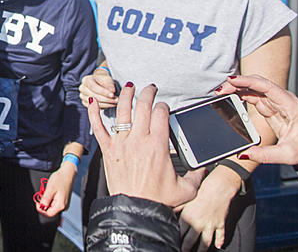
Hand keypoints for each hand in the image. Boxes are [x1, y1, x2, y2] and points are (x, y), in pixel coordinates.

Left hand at [35, 166, 74, 216]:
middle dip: (44, 203)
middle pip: (50, 210)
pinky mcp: (63, 201)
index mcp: (61, 205)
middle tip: (42, 193)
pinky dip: (50, 197)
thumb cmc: (60, 179)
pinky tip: (50, 191)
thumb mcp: (50, 189)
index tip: (36, 202)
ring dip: (46, 199)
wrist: (67, 173)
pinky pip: (54, 202)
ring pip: (51, 206)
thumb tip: (41, 207)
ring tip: (47, 190)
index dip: (41, 209)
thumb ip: (45, 199)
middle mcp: (64, 206)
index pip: (49, 214)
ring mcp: (64, 204)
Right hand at [80, 68, 116, 108]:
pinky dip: (103, 107)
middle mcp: (82, 88)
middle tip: (116, 100)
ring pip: (94, 103)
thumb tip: (112, 91)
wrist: (100, 84)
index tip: (112, 95)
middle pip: (93, 96)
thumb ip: (110, 84)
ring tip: (115, 103)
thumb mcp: (108, 79)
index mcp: (86, 80)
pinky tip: (110, 105)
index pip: (93, 87)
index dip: (103, 92)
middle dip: (106, 99)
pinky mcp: (86, 103)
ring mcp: (83, 96)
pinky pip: (94, 108)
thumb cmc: (104, 81)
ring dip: (106, 104)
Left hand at [88, 83, 203, 207]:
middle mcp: (139, 140)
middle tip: (150, 88)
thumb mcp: (186, 189)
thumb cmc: (159, 200)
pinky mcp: (108, 150)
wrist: (136, 210)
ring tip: (130, 87)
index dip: (163, 106)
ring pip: (121, 112)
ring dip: (126, 96)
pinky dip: (94, 113)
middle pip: (142, 107)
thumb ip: (197, 175)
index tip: (163, 107)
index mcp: (158, 146)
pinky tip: (93, 100)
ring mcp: (121, 143)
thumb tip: (205, 167)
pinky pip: (98, 127)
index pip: (160, 114)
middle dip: (148, 93)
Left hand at [176, 171, 238, 249]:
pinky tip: (218, 246)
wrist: (218, 187)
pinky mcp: (220, 224)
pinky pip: (220, 235)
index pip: (180, 233)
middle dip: (186, 248)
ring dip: (201, 249)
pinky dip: (220, 241)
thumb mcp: (185, 199)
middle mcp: (198, 223)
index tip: (173, 244)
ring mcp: (210, 225)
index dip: (176, 240)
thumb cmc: (200, 191)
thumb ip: (176, 208)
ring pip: (205, 242)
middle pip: (191, 241)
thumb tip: (166, 212)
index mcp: (188, 217)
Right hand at [216, 74, 297, 166]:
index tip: (233, 81)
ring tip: (222, 92)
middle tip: (221, 89)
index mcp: (292, 106)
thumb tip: (244, 153)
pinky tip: (232, 96)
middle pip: (259, 85)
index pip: (268, 87)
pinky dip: (242, 95)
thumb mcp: (287, 155)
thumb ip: (265, 155)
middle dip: (239, 83)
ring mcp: (277, 103)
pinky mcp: (272, 108)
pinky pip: (255, 97)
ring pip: (255, 89)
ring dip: (238, 88)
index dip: (249, 82)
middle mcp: (285, 101)